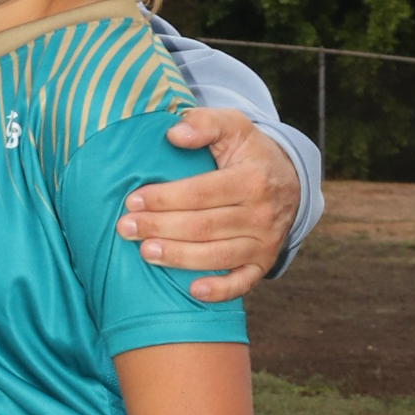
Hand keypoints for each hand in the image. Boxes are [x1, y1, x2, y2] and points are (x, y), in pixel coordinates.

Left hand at [115, 109, 301, 300]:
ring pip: (217, 255)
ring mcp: (264, 242)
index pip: (201, 193)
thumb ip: (205, 123)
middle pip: (203, 226)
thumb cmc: (248, 153)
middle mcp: (261, 214)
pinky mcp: (263, 263)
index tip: (133, 200)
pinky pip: (243, 283)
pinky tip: (192, 291)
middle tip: (125, 228)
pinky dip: (220, 291)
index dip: (165, 198)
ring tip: (145, 253)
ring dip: (178, 257)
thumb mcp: (233, 127)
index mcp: (252, 179)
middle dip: (160, 227)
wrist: (289, 180)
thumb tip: (174, 134)